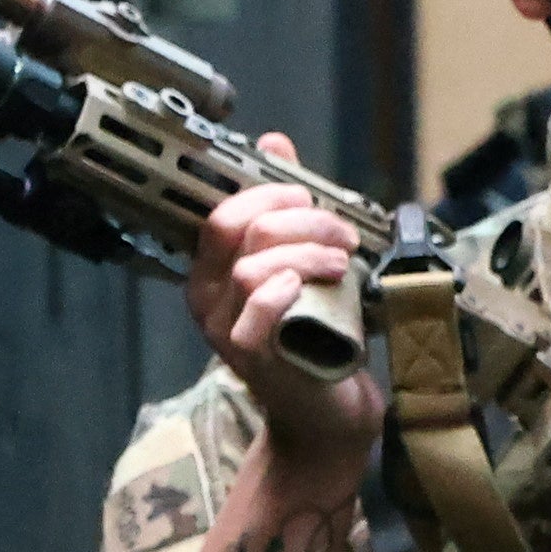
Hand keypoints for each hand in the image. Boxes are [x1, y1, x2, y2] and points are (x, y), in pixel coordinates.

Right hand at [194, 147, 382, 488]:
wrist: (328, 410)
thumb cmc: (315, 335)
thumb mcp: (302, 262)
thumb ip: (286, 206)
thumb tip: (274, 141)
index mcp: (213, 269)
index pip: (225, 211)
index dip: (271, 192)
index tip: (313, 199)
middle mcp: (208, 297)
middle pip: (239, 229)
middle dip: (300, 218)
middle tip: (341, 234)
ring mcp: (224, 329)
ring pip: (253, 266)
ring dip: (308, 252)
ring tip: (342, 262)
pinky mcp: (251, 359)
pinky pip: (255, 313)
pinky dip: (282, 290)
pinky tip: (306, 286)